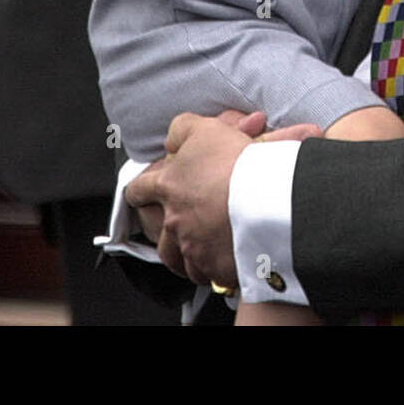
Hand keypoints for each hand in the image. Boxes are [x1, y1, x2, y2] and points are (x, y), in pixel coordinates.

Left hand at [126, 112, 256, 286]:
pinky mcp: (215, 268)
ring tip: (195, 252)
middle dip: (164, 229)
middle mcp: (175, 221)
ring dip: (185, 256)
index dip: (138, 191)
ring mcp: (193, 248)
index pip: (139, 190)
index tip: (139, 194)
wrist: (265, 196)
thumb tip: (170, 142)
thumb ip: (181, 130)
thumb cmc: (235, 162)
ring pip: (179, 260)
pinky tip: (220, 263)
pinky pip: (208, 275)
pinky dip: (212, 270)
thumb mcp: (204, 129)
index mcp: (168, 187)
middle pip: (157, 232)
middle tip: (173, 228)